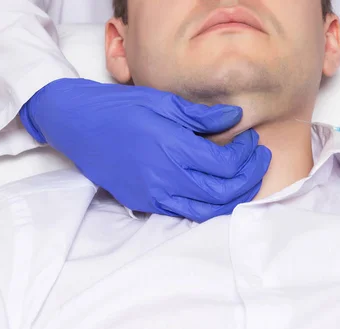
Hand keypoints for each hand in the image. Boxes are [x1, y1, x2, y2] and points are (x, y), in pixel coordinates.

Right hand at [20, 78, 270, 221]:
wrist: (79, 126)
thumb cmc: (121, 109)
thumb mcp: (163, 102)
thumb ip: (202, 116)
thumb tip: (235, 118)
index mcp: (173, 148)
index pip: (226, 163)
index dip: (247, 154)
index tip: (252, 140)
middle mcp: (166, 178)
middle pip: (225, 192)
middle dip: (251, 177)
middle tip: (260, 160)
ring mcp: (155, 195)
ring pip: (209, 210)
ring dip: (236, 198)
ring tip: (247, 179)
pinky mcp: (145, 204)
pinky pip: (186, 214)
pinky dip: (210, 207)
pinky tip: (218, 191)